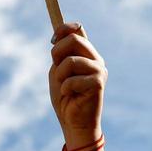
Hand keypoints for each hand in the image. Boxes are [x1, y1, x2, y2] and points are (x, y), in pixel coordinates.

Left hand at [48, 22, 106, 144]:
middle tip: (56, 68)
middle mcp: (96, 58)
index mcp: (87, 53)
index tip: (52, 40)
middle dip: (57, 53)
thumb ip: (60, 54)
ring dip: (60, 75)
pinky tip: (70, 96)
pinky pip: (71, 79)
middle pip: (73, 39)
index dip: (63, 29)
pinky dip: (64, 88)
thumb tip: (58, 35)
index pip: (78, 28)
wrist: (73, 122)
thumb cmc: (65, 97)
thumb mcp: (58, 70)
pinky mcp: (98, 83)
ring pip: (70, 61)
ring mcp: (99, 70)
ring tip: (65, 87)